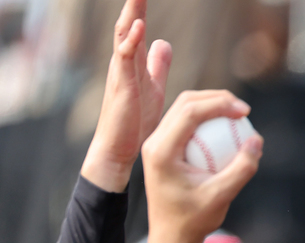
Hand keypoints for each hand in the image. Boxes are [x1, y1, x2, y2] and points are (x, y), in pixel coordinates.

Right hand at [81, 0, 171, 192]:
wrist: (120, 147)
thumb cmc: (136, 119)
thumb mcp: (152, 85)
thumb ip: (156, 64)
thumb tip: (163, 42)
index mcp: (132, 61)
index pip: (137, 27)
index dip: (140, 7)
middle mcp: (123, 62)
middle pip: (128, 25)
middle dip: (134, 4)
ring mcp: (120, 72)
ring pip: (123, 35)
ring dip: (131, 14)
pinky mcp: (122, 85)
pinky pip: (125, 58)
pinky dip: (131, 40)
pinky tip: (140, 26)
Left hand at [141, 90, 260, 242]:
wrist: (171, 237)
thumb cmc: (193, 221)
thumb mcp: (221, 196)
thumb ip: (241, 169)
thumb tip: (257, 141)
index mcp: (161, 150)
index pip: (189, 112)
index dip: (219, 104)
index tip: (245, 111)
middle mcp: (154, 141)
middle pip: (185, 102)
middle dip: (217, 98)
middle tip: (244, 109)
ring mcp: (157, 143)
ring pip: (184, 109)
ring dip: (212, 106)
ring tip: (237, 115)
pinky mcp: (165, 148)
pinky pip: (187, 124)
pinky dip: (208, 121)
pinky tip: (227, 130)